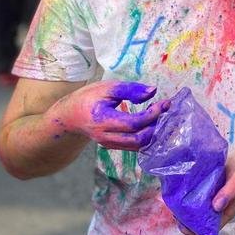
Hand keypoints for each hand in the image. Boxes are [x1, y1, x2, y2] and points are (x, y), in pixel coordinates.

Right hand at [50, 80, 168, 150]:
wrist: (70, 116)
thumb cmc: (89, 98)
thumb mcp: (108, 88)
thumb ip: (130, 90)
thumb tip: (153, 91)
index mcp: (103, 120)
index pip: (133, 123)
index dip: (152, 114)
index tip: (165, 103)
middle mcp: (106, 137)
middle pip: (138, 139)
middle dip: (156, 125)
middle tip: (164, 109)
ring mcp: (109, 144)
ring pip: (137, 146)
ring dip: (153, 132)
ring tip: (160, 115)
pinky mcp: (113, 146)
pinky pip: (134, 146)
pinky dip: (147, 136)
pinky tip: (152, 123)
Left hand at [178, 149, 234, 234]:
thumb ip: (230, 192)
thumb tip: (216, 207)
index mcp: (225, 213)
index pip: (208, 230)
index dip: (195, 232)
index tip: (183, 224)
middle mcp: (216, 209)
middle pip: (198, 223)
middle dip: (185, 221)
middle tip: (176, 211)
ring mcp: (210, 200)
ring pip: (194, 211)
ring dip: (184, 209)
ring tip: (175, 202)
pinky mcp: (206, 191)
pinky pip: (194, 198)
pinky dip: (186, 198)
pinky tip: (180, 192)